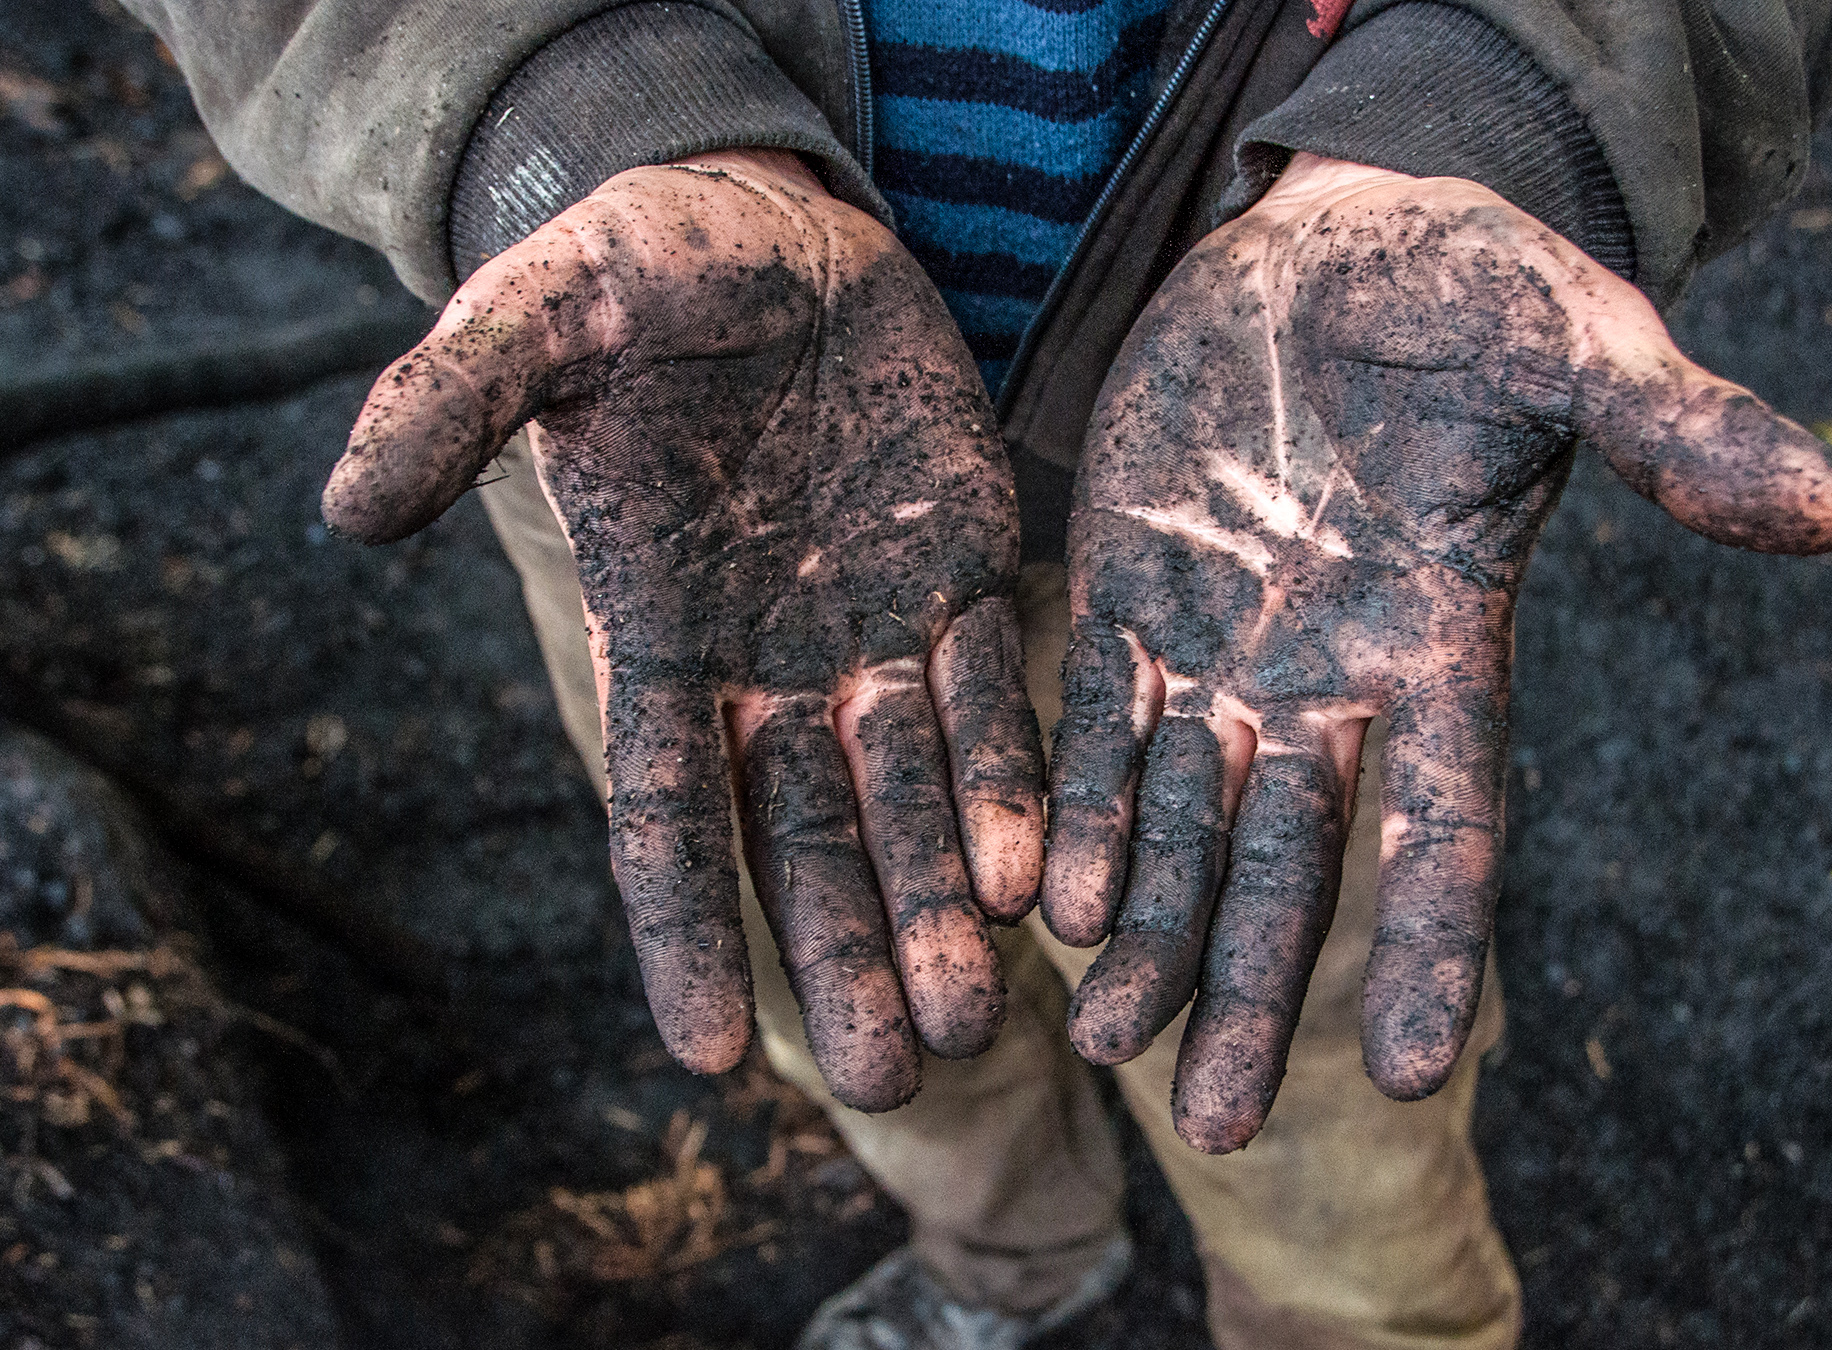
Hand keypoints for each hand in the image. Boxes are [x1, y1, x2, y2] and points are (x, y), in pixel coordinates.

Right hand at [324, 152, 1043, 1111]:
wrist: (767, 226)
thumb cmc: (635, 272)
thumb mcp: (535, 320)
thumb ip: (451, 405)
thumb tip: (344, 508)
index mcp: (657, 633)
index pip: (663, 815)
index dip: (687, 933)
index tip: (716, 1058)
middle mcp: (767, 665)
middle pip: (806, 842)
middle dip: (848, 956)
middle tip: (902, 1079)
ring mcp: (872, 631)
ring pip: (912, 800)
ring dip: (945, 907)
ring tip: (980, 1018)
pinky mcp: (962, 575)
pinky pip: (994, 701)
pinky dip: (1015, 787)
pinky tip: (1046, 878)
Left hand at [1045, 153, 1831, 1150]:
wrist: (1324, 245)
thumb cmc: (1467, 289)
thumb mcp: (1572, 342)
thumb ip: (1675, 428)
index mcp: (1441, 645)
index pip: (1444, 825)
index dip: (1429, 942)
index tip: (1403, 1070)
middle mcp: (1327, 682)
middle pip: (1293, 869)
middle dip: (1254, 990)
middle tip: (1214, 1124)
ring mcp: (1219, 650)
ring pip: (1179, 828)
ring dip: (1148, 937)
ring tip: (1098, 1047)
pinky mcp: (1125, 598)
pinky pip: (1091, 729)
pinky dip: (1071, 812)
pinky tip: (1044, 904)